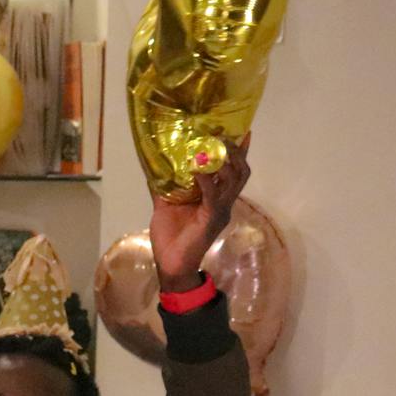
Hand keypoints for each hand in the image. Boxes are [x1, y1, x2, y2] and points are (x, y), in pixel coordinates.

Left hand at [149, 136, 250, 291]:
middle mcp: (224, 202)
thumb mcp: (165, 206)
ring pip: (234, 180)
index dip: (240, 153)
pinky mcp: (212, 219)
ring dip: (224, 161)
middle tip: (222, 135)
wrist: (170, 264)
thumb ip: (165, 188)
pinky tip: (197, 170)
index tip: (240, 131)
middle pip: (240, 171)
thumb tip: (155, 168)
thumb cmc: (170, 238)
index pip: (233, 172)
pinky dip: (206, 181)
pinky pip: (214, 196)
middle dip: (235, 151)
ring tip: (210, 146)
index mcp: (216, 198)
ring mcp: (220, 210)